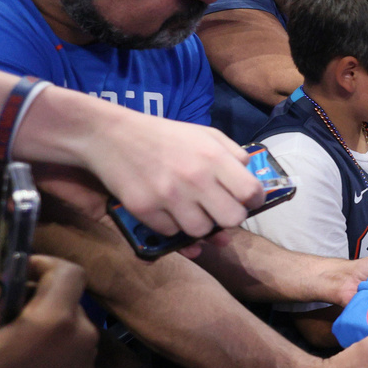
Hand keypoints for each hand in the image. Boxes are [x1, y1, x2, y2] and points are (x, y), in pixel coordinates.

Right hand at [0, 256, 97, 367]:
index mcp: (54, 324)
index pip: (68, 272)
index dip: (41, 264)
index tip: (11, 274)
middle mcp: (79, 339)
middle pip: (62, 297)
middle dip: (23, 296)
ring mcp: (84, 363)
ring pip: (64, 321)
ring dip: (31, 319)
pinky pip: (67, 345)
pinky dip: (43, 341)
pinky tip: (9, 359)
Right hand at [83, 115, 264, 236]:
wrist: (112, 135)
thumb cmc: (166, 136)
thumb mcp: (206, 135)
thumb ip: (234, 156)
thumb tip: (252, 185)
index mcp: (214, 157)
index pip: (251, 192)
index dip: (254, 201)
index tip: (248, 201)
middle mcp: (194, 178)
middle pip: (232, 219)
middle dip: (229, 218)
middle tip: (220, 210)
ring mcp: (168, 196)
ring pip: (201, 232)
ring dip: (200, 225)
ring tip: (193, 210)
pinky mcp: (144, 209)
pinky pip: (171, 233)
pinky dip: (172, 225)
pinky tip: (168, 210)